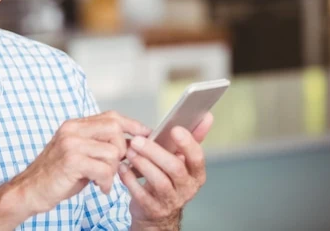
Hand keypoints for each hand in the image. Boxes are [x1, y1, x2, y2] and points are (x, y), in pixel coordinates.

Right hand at [11, 111, 150, 214]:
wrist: (29, 191)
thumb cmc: (56, 175)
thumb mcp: (78, 153)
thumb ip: (98, 144)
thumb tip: (129, 143)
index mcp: (74, 125)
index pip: (111, 116)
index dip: (132, 125)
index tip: (147, 134)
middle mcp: (72, 129)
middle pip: (115, 129)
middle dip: (122, 151)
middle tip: (115, 168)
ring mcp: (71, 144)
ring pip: (112, 152)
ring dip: (113, 171)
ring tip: (102, 180)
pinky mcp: (71, 161)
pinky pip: (104, 169)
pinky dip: (106, 182)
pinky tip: (99, 188)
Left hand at [119, 113, 213, 229]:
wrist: (158, 213)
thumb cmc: (169, 179)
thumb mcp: (182, 160)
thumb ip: (192, 139)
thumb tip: (206, 116)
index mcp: (196, 173)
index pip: (197, 157)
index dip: (187, 144)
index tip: (175, 129)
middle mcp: (187, 188)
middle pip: (175, 168)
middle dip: (155, 151)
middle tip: (138, 140)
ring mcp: (170, 200)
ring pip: (159, 181)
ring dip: (142, 164)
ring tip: (130, 151)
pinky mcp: (153, 209)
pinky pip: (141, 194)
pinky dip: (130, 179)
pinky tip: (123, 168)